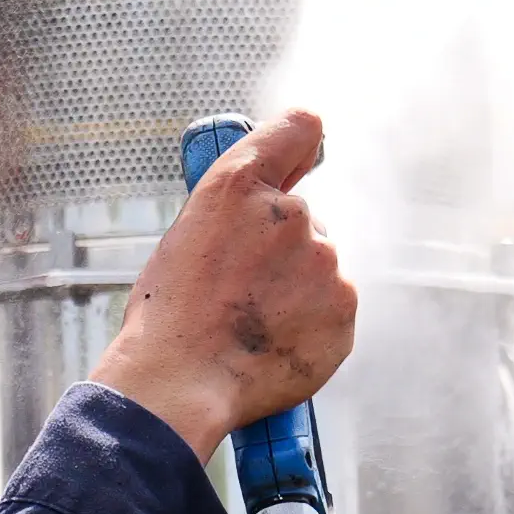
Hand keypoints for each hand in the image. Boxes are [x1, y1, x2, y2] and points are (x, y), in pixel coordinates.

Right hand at [87, 108, 359, 461]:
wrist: (177, 384)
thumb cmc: (170, 315)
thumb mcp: (186, 234)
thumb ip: (236, 204)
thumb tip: (272, 198)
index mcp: (241, 185)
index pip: (299, 129)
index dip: (301, 144)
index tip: (302, 157)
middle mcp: (292, 215)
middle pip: (303, 221)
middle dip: (280, 249)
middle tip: (238, 289)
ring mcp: (324, 263)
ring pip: (318, 268)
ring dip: (294, 289)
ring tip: (249, 324)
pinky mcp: (344, 309)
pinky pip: (331, 309)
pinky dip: (309, 325)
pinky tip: (270, 343)